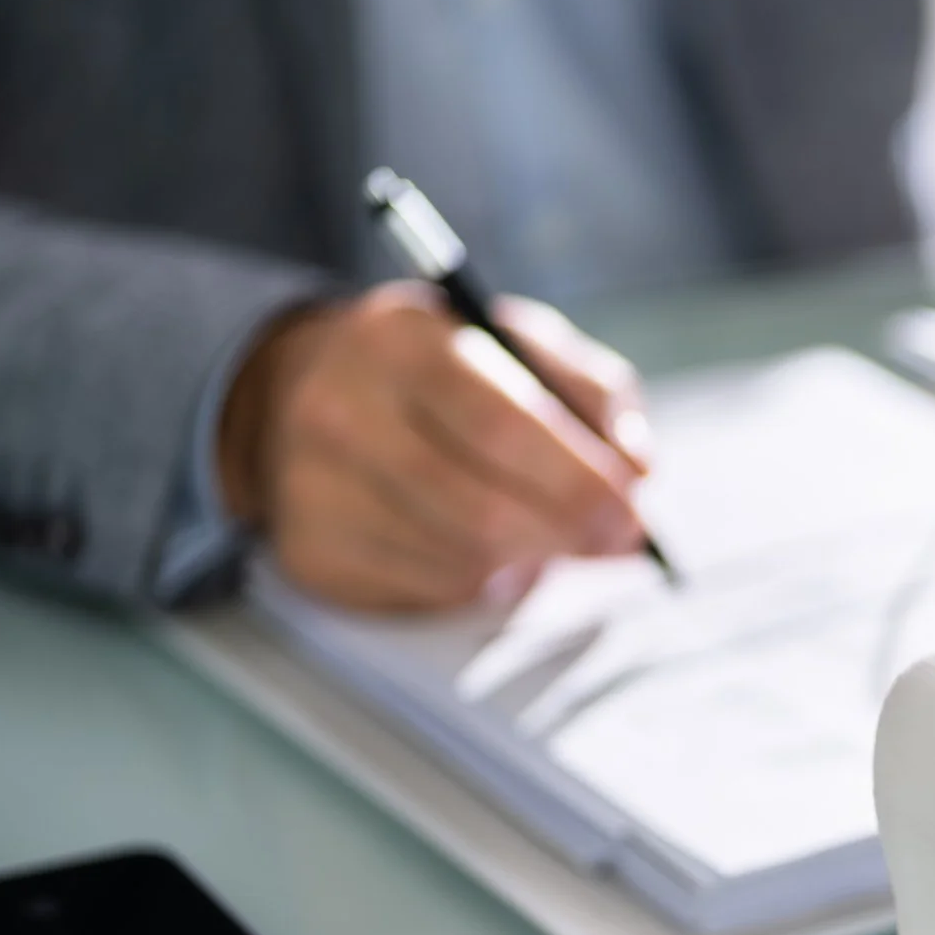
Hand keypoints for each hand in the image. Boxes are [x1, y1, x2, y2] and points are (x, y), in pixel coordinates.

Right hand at [217, 282, 655, 611]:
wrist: (296, 389)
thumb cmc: (438, 367)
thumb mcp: (515, 343)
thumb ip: (592, 393)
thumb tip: (638, 469)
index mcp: (401, 344)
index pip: (501, 427)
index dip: (577, 482)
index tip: (634, 514)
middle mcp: (341, 413)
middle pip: (482, 510)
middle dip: (568, 536)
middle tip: (618, 543)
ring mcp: (313, 490)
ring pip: (462, 561)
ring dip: (529, 559)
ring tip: (545, 530)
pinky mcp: (312, 554)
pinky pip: (430, 590)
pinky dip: (481, 578)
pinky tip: (483, 544)